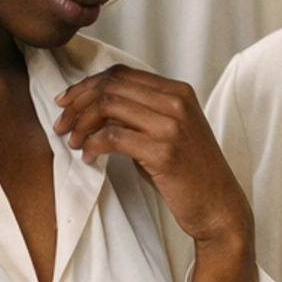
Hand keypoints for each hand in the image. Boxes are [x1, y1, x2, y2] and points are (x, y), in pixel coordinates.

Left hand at [55, 68, 258, 281]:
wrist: (220, 207)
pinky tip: (88, 157)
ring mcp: (172, 126)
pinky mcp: (164, 152)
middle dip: (77, 102)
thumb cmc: (189, 174)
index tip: (66, 101)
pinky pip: (113, 137)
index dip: (87, 84)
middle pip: (111, 86)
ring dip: (81, 123)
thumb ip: (138, 115)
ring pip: (108, 106)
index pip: (121, 74)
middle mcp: (177, 102)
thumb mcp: (167, 133)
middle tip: (61, 123)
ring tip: (72, 141)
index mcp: (179, 92)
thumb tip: (94, 108)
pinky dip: (92, 145)